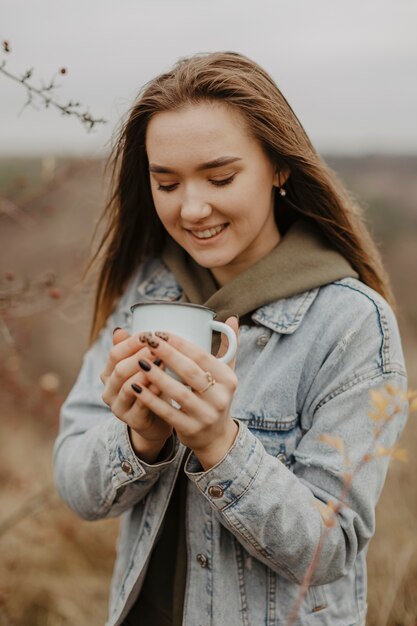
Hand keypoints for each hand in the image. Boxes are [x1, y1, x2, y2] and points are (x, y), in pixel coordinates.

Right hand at [100, 328, 172, 461]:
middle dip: (139, 355)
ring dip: (145, 372)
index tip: (149, 334)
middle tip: (157, 346)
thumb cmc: (151, 388)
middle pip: (119, 369)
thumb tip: (119, 329)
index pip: (115, 354)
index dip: (131, 342)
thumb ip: (133, 350)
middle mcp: (109, 391)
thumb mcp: (141, 367)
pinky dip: (151, 392)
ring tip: (162, 361)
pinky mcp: (133, 421)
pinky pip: (141, 404)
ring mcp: (119, 407)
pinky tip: (163, 382)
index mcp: (108, 374)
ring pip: (127, 387)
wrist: (157, 421)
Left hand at [129, 317, 239, 468]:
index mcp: (229, 379)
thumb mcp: (227, 374)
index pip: (202, 356)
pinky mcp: (190, 429)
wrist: (216, 437)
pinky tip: (136, 387)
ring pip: (178, 392)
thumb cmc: (216, 396)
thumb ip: (229, 347)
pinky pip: (167, 411)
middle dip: (167, 354)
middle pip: (190, 372)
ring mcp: (206, 415)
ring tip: (139, 360)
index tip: (161, 332)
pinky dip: (151, 399)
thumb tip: (232, 317)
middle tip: (147, 340)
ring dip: (156, 375)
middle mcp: (220, 397)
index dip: (180, 343)